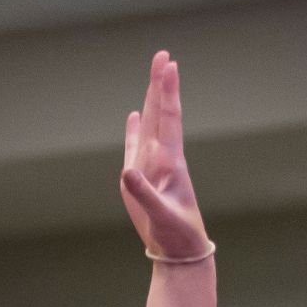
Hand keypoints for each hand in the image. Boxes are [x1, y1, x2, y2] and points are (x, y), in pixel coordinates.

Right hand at [120, 50, 210, 260]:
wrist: (179, 252)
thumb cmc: (177, 235)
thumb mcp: (161, 216)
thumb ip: (144, 194)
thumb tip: (127, 172)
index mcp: (170, 163)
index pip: (169, 119)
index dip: (167, 91)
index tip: (169, 65)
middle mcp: (161, 158)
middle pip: (160, 113)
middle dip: (160, 84)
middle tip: (163, 54)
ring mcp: (151, 166)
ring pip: (149, 124)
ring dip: (150, 99)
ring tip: (154, 74)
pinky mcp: (140, 178)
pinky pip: (135, 146)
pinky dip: (134, 129)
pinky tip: (134, 114)